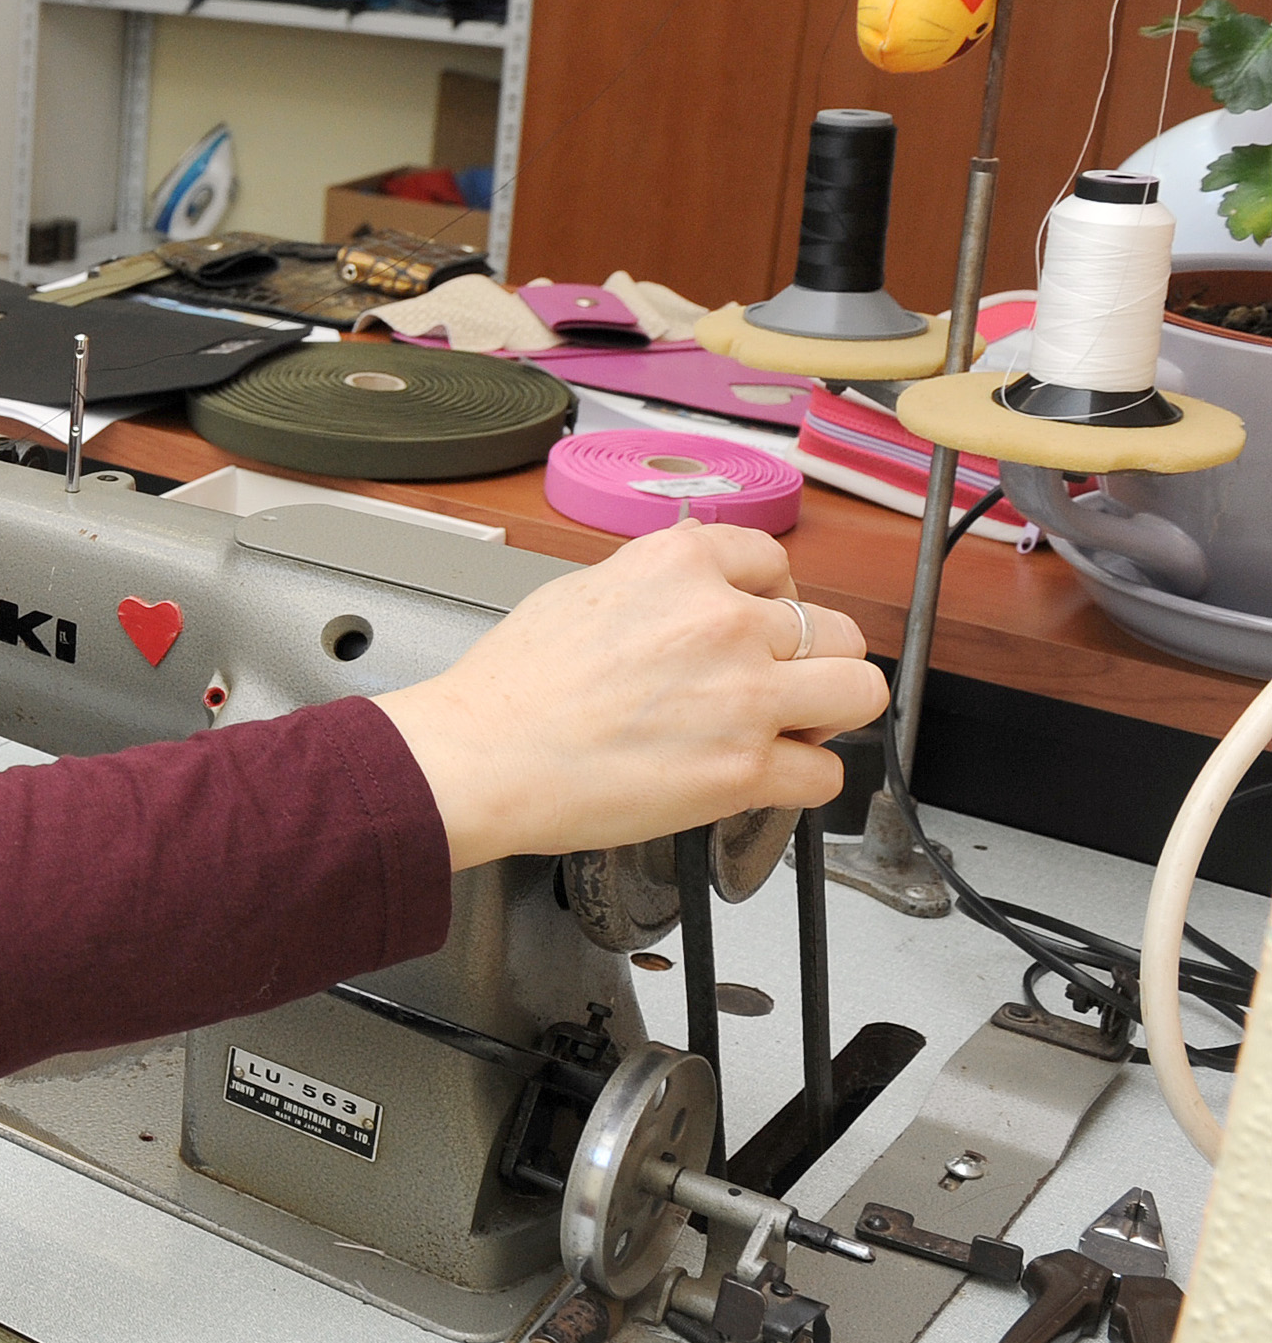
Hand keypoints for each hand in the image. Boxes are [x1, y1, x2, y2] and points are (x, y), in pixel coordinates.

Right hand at [376, 522, 886, 870]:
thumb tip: (690, 603)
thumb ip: (656, 589)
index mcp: (679, 565)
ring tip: (791, 727)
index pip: (775, 562)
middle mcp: (723, 621)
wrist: (482, 756)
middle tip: (779, 683)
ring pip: (859, 691)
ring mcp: (743, 695)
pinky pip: (825, 774)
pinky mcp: (744, 770)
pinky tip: (764, 777)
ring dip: (829, 713)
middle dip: (813, 659)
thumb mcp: (581, 592)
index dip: (772, 599)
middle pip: (838, 629)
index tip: (761, 624)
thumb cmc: (510, 688)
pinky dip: (801, 780)